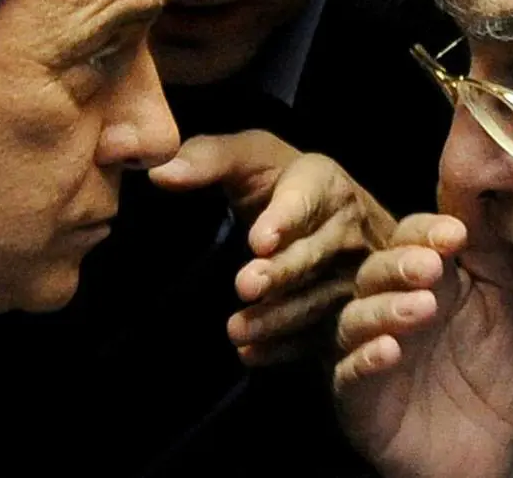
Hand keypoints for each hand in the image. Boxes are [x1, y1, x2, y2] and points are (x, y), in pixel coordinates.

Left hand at [149, 130, 395, 364]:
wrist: (339, 221)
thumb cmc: (281, 184)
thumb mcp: (252, 159)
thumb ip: (209, 159)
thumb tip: (159, 172)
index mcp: (325, 183)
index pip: (306, 199)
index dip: (284, 220)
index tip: (258, 240)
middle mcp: (347, 228)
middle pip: (315, 254)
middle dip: (282, 272)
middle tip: (245, 285)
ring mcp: (353, 274)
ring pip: (320, 299)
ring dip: (279, 317)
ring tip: (238, 330)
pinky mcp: (348, 311)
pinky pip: (324, 333)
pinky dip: (288, 347)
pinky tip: (253, 353)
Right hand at [334, 213, 512, 477]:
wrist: (496, 451)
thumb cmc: (505, 375)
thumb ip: (500, 255)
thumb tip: (501, 185)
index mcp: (429, 280)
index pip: (413, 239)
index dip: (428, 232)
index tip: (455, 234)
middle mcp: (392, 306)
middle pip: (376, 271)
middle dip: (399, 264)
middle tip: (429, 266)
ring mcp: (372, 350)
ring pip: (356, 317)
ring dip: (384, 308)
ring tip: (420, 310)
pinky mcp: (358, 395)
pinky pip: (347, 372)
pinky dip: (365, 359)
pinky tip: (389, 352)